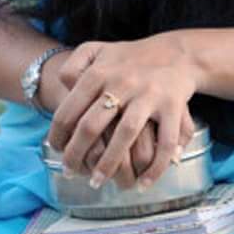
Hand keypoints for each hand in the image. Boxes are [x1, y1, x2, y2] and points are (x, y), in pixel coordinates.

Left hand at [46, 31, 198, 189]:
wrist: (177, 52)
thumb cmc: (131, 58)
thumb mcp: (98, 50)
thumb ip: (73, 64)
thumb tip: (61, 86)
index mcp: (100, 72)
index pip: (70, 108)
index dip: (58, 135)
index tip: (56, 150)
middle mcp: (122, 82)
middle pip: (92, 125)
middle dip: (76, 155)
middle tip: (69, 171)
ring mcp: (148, 94)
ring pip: (124, 135)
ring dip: (108, 164)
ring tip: (96, 182)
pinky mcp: (173, 105)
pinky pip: (164, 142)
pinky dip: (155, 166)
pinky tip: (143, 183)